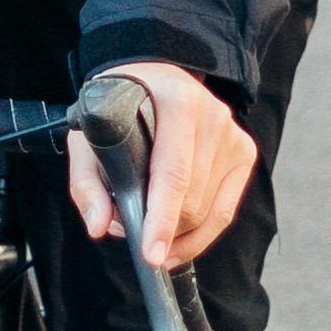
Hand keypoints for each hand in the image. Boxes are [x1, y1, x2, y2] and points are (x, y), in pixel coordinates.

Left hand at [67, 59, 255, 272]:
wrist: (155, 78)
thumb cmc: (120, 108)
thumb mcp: (88, 136)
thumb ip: (86, 182)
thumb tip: (98, 226)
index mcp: (177, 103)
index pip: (173, 174)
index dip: (161, 218)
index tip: (150, 253)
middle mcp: (213, 116)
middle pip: (191, 200)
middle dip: (161, 229)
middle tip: (128, 232)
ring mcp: (232, 135)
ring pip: (206, 211)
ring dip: (176, 232)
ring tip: (147, 227)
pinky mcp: (244, 151)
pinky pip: (224, 210)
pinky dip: (200, 234)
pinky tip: (178, 243)